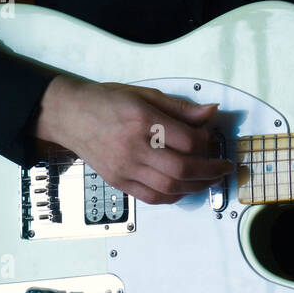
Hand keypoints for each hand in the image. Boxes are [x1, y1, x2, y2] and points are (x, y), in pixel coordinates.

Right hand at [34, 75, 234, 204]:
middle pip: (181, 170)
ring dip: (196, 187)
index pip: (187, 141)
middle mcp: (134, 149)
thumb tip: (211, 112)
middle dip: (210, 171)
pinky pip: (152, 198)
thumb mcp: (146, 94)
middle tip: (224, 167)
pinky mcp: (118, 182)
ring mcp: (125, 169)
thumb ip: (180, 107)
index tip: (213, 139)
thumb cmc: (108, 101)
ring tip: (210, 179)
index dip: (207, 142)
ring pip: (169, 188)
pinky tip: (185, 188)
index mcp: (143, 121)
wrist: (70, 116)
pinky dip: (174, 196)